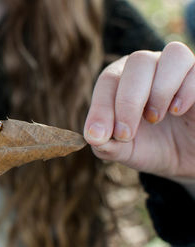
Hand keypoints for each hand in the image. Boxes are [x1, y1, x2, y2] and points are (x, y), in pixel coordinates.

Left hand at [84, 42, 194, 181]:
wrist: (187, 158)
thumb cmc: (152, 147)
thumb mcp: (126, 151)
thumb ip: (107, 145)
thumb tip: (95, 138)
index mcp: (123, 78)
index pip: (108, 80)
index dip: (101, 107)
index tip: (98, 136)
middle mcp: (150, 67)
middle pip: (137, 62)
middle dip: (127, 101)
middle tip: (125, 135)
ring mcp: (178, 69)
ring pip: (172, 55)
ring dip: (160, 90)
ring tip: (154, 119)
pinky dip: (185, 91)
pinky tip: (177, 112)